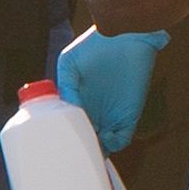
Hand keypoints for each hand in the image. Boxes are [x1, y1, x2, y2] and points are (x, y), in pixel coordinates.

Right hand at [57, 27, 166, 154]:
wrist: (127, 37)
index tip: (60, 142)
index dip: (65, 135)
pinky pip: (121, 138)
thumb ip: (65, 86)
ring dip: (96, 149)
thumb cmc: (96, 45)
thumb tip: (67, 109)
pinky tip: (105, 138)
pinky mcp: (129, 115)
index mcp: (77, 101)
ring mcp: (111, 115)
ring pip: (102, 143)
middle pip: (85, 139)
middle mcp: (93, 111)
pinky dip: (113, 144)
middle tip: (74, 152)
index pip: (70, 126)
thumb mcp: (69, 62)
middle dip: (80, 147)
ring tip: (90, 149)